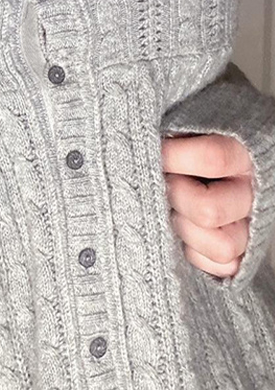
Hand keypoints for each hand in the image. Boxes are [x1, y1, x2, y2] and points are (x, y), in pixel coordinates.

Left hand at [161, 132, 253, 277]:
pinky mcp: (240, 250)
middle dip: (175, 198)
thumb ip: (176, 131)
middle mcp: (251, 192)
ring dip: (186, 231)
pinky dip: (197, 255)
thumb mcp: (190, 123)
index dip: (173, 157)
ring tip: (172, 211)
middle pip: (209, 210)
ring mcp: (248, 224)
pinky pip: (223, 266)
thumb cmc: (195, 137)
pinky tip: (183, 234)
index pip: (212, 158)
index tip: (153, 150)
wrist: (221, 157)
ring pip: (223, 246)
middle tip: (163, 185)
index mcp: (244, 152)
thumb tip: (139, 143)